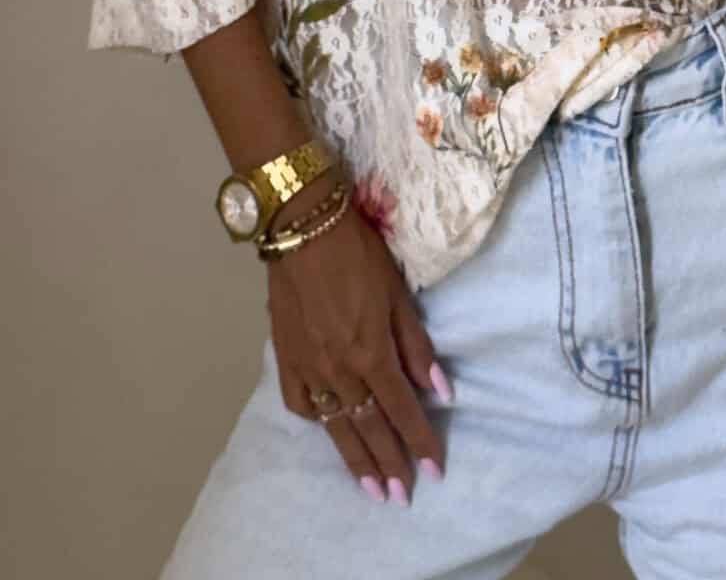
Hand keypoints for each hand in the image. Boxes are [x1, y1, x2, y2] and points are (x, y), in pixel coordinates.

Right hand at [263, 192, 448, 506]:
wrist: (301, 228)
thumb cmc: (359, 254)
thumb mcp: (399, 293)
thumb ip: (417, 347)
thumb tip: (441, 391)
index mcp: (371, 353)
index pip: (402, 410)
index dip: (420, 442)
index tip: (434, 472)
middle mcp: (339, 370)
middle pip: (369, 427)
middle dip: (389, 465)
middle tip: (401, 498)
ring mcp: (308, 368)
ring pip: (335, 425)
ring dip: (355, 459)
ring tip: (370, 488)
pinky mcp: (284, 358)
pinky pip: (301, 403)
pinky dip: (317, 421)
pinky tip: (329, 429)